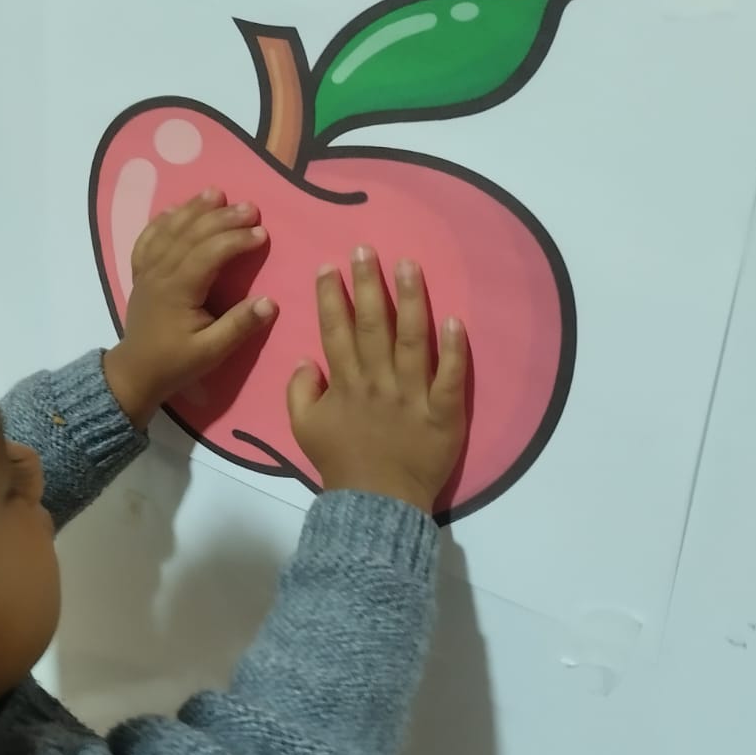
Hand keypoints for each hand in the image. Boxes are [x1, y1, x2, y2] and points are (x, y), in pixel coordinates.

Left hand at [104, 188, 277, 428]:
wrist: (135, 373)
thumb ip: (239, 326)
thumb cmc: (175, 363)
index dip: (235, 240)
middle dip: (221, 217)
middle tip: (250, 206)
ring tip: (216, 192)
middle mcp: (159, 273)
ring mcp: (147, 271)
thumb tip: (269, 302)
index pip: (209, 254)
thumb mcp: (211, 353)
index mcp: (177, 291)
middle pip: (191, 234)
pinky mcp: (140, 273)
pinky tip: (175, 208)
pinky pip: (147, 239)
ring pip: (169, 230)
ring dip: (193, 209)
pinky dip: (161, 220)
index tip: (262, 233)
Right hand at [288, 248, 467, 512]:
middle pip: (372, 325)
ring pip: (412, 340)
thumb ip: (300, 392)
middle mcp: (377, 382)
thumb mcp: (304, 430)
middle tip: (365, 249)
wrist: (376, 505)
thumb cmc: (341, 465)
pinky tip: (455, 319)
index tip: (330, 266)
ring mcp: (411, 396)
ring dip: (410, 300)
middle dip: (367, 284)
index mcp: (344, 384)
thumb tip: (305, 359)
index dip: (331, 297)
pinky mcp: (442, 413)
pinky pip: (449, 377)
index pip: (335, 331)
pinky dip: (454, 349)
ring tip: (408, 265)